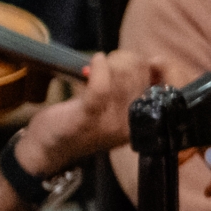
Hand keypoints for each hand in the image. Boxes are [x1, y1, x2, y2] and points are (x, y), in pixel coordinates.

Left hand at [18, 47, 160, 174]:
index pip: (166, 88)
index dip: (164, 69)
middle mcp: (131, 124)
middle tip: (110, 64)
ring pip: (122, 75)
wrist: (44, 150)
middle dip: (126, 60)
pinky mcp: (87, 117)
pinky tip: (96, 60)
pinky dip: (100, 67)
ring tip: (99, 66)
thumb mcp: (115, 106)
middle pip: (140, 74)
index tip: (152, 61)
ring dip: (111, 62)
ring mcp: (110, 122)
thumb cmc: (80, 122)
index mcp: (143, 122)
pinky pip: (101, 87)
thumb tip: (157, 60)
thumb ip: (133, 87)